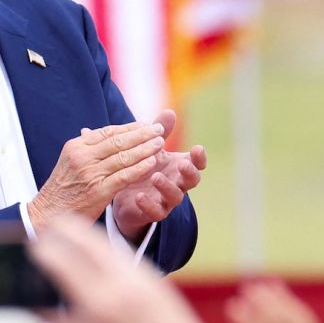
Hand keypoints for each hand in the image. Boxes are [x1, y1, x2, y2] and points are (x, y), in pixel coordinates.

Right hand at [27, 120, 165, 229]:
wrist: (48, 213)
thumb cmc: (62, 188)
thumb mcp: (69, 161)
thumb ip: (85, 148)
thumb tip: (95, 132)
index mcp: (75, 146)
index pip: (107, 132)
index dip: (129, 127)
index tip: (145, 124)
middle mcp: (82, 157)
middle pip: (117, 141)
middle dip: (141, 134)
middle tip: (159, 129)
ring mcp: (90, 173)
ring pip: (123, 157)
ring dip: (145, 149)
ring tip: (160, 143)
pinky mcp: (98, 191)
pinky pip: (124, 176)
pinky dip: (140, 168)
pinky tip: (152, 163)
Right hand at [29, 217, 283, 322]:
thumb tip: (43, 311)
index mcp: (103, 306)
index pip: (64, 262)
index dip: (43, 250)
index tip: (31, 247)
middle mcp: (123, 284)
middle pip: (86, 239)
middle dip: (62, 228)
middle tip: (45, 224)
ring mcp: (142, 278)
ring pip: (105, 242)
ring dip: (83, 233)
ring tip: (65, 232)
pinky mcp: (155, 279)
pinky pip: (121, 252)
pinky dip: (101, 245)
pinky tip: (93, 251)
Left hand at [112, 109, 204, 239]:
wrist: (124, 193)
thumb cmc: (143, 166)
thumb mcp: (151, 147)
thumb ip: (160, 132)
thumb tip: (170, 111)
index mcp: (179, 166)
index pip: (197, 163)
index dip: (199, 158)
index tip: (197, 148)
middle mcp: (177, 183)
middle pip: (192, 180)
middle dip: (189, 172)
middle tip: (182, 164)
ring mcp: (166, 199)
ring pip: (175, 196)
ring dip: (167, 186)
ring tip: (155, 177)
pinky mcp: (152, 211)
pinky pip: (155, 212)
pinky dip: (149, 205)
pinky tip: (139, 196)